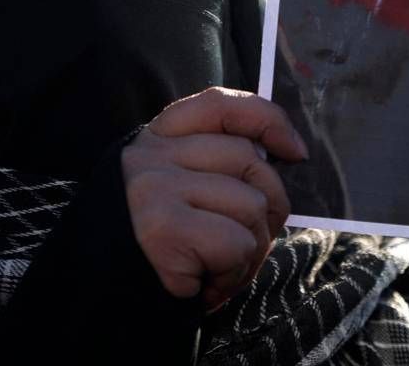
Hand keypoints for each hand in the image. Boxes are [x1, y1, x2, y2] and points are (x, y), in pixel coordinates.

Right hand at [121, 87, 307, 309]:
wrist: (112, 303)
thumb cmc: (166, 249)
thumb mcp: (188, 190)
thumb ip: (225, 163)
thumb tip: (289, 153)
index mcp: (158, 137)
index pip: (221, 106)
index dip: (267, 121)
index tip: (295, 152)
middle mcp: (151, 155)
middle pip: (250, 161)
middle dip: (268, 210)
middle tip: (241, 243)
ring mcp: (154, 187)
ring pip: (253, 204)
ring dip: (250, 249)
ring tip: (216, 266)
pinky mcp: (162, 227)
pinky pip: (237, 243)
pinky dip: (234, 272)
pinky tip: (206, 281)